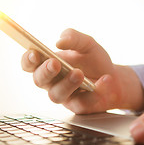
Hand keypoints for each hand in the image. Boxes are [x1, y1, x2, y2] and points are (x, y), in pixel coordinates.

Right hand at [21, 28, 143, 113]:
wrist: (114, 78)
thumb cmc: (94, 61)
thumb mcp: (86, 43)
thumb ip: (73, 37)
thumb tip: (59, 42)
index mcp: (48, 64)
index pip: (29, 64)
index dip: (28, 60)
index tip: (35, 53)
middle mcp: (52, 82)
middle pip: (39, 80)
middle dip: (45, 72)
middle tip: (55, 63)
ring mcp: (64, 96)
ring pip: (56, 95)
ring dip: (67, 84)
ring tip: (79, 73)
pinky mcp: (78, 107)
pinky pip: (82, 102)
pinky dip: (94, 91)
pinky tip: (104, 80)